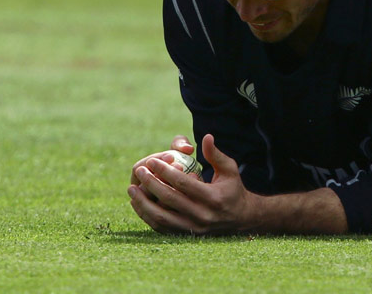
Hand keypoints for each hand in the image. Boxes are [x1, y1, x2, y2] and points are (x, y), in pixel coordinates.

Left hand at [128, 134, 259, 234]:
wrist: (240, 219)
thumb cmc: (233, 189)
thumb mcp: (229, 170)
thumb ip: (216, 154)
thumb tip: (206, 137)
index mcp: (213, 198)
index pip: (183, 183)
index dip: (166, 171)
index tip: (153, 161)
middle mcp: (203, 215)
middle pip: (169, 199)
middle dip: (151, 183)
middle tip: (140, 170)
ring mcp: (193, 227)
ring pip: (161, 217)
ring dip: (143, 203)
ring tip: (131, 188)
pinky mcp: (185, 235)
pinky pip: (161, 227)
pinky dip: (146, 215)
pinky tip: (138, 203)